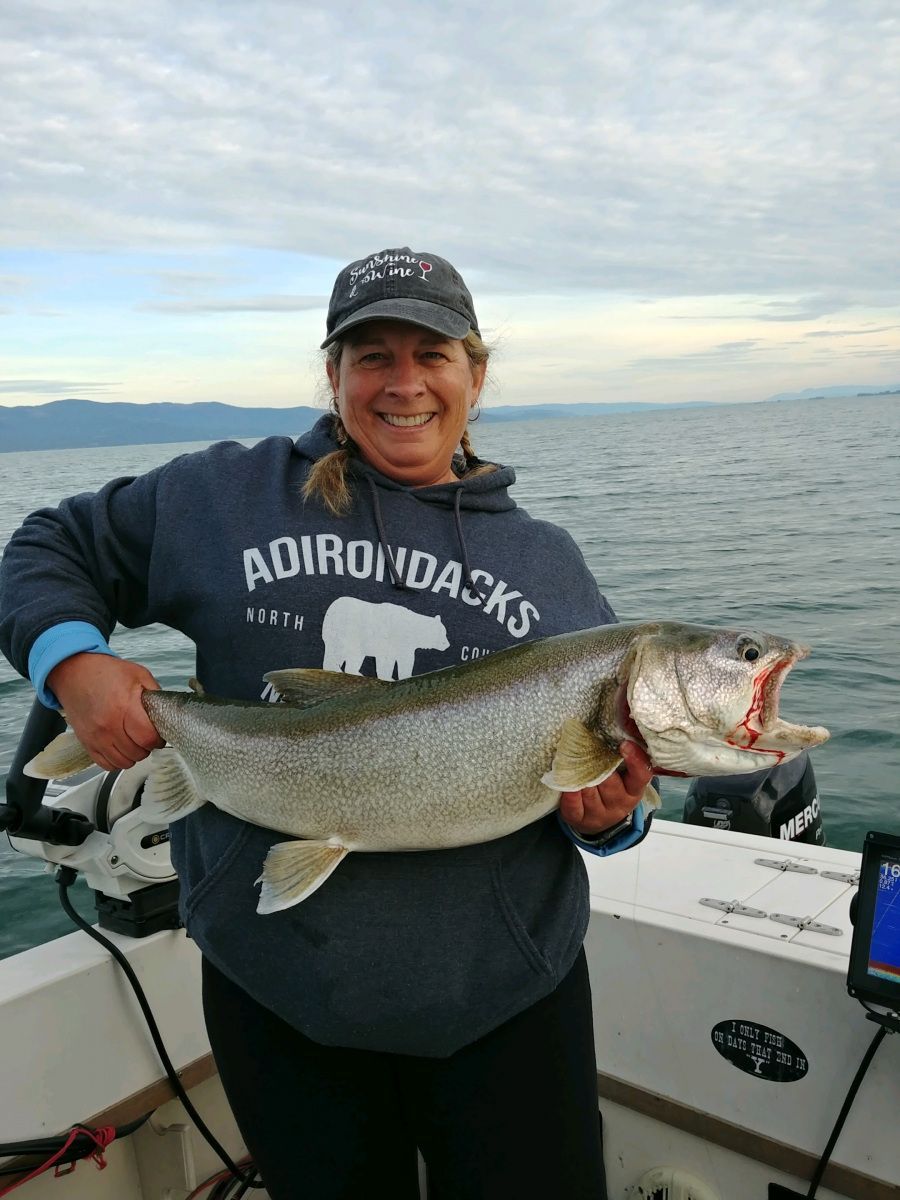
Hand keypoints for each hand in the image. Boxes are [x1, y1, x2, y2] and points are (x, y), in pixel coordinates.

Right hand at [47, 653, 164, 772]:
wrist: (74, 673)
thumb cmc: (106, 673)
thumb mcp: (138, 675)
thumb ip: (154, 694)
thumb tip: (165, 711)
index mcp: (124, 708)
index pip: (148, 739)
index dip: (158, 740)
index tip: (158, 735)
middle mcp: (109, 726)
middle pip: (137, 753)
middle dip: (146, 747)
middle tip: (145, 736)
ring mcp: (96, 737)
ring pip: (123, 763)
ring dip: (132, 755)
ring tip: (133, 742)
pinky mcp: (86, 743)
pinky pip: (106, 764)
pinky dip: (116, 760)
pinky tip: (120, 748)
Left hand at [559, 741, 653, 837]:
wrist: (598, 819)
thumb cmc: (611, 788)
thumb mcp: (623, 776)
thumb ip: (619, 758)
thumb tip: (609, 729)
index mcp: (634, 789)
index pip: (641, 775)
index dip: (635, 760)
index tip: (624, 744)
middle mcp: (620, 803)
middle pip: (610, 782)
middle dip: (598, 765)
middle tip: (588, 748)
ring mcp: (601, 814)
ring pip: (590, 792)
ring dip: (581, 776)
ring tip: (574, 762)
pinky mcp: (582, 820)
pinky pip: (574, 805)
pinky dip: (569, 793)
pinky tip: (566, 783)